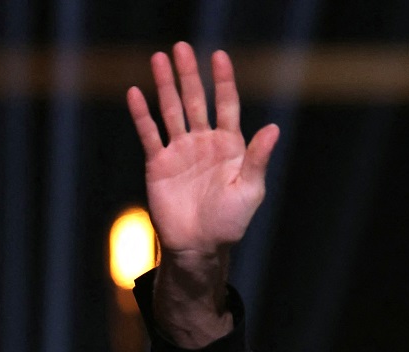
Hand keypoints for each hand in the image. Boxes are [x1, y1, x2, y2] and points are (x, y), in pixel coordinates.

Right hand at [126, 42, 278, 256]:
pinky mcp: (158, 163)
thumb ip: (257, 158)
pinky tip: (135, 93)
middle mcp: (204, 142)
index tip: (219, 56)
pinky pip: (149, 133)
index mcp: (230, 146)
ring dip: (165, 86)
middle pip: (196, 100)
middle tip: (181, 47)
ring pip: (171, 110)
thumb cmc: (229, 223)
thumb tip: (273, 128)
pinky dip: (142, 114)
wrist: (198, 247)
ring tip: (159, 58)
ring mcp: (180, 151)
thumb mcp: (250, 190)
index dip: (223, 80)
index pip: (227, 104)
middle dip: (189, 74)